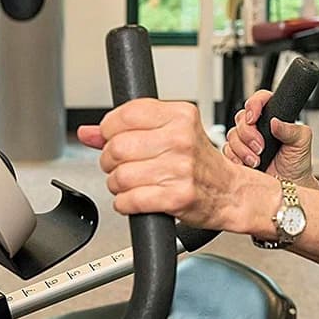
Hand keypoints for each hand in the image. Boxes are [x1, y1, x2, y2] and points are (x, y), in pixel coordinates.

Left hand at [77, 99, 237, 226]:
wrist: (230, 192)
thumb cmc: (199, 163)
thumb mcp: (170, 134)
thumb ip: (127, 129)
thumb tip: (87, 132)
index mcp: (180, 116)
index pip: (125, 115)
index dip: (109, 130)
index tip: (113, 139)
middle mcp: (181, 139)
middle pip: (117, 147)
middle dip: (110, 161)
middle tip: (122, 166)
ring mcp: (180, 169)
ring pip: (120, 176)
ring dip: (117, 185)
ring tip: (131, 184)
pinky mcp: (177, 197)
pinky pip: (130, 200)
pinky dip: (125, 203)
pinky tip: (136, 199)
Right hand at [223, 90, 316, 186]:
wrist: (289, 186)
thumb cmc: (297, 163)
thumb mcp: (301, 141)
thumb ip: (291, 129)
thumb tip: (275, 122)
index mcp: (273, 117)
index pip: (260, 100)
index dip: (254, 105)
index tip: (253, 117)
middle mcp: (257, 127)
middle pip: (241, 118)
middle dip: (249, 134)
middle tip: (260, 147)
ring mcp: (245, 141)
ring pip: (232, 135)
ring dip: (243, 149)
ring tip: (257, 160)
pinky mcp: (237, 155)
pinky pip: (227, 150)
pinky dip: (235, 158)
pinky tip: (247, 164)